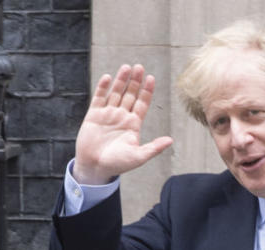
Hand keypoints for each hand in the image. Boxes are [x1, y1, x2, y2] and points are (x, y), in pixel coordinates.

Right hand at [73, 64, 173, 184]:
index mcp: (133, 124)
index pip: (142, 103)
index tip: (151, 78)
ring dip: (121, 80)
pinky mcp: (94, 115)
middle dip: (135, 81)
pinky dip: (103, 88)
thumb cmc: (118, 164)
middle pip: (130, 94)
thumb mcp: (138, 156)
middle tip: (140, 67)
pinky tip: (108, 77)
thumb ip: (154, 148)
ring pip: (116, 93)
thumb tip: (170, 140)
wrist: (95, 167)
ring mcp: (108, 114)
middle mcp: (121, 117)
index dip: (147, 91)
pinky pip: (99, 98)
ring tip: (127, 67)